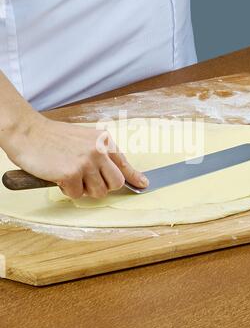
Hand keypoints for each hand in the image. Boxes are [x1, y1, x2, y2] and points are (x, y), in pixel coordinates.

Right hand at [3, 114, 148, 198]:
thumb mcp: (84, 139)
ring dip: (83, 189)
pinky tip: (58, 175)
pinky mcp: (72, 173)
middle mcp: (100, 150)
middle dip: (103, 187)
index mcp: (104, 140)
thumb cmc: (53, 137)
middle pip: (116, 183)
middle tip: (87, 181)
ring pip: (98, 192)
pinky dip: (66, 190)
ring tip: (69, 174)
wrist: (28, 132)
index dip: (135, 176)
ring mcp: (87, 162)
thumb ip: (101, 154)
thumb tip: (118, 174)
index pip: (124, 163)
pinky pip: (76, 194)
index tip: (144, 184)